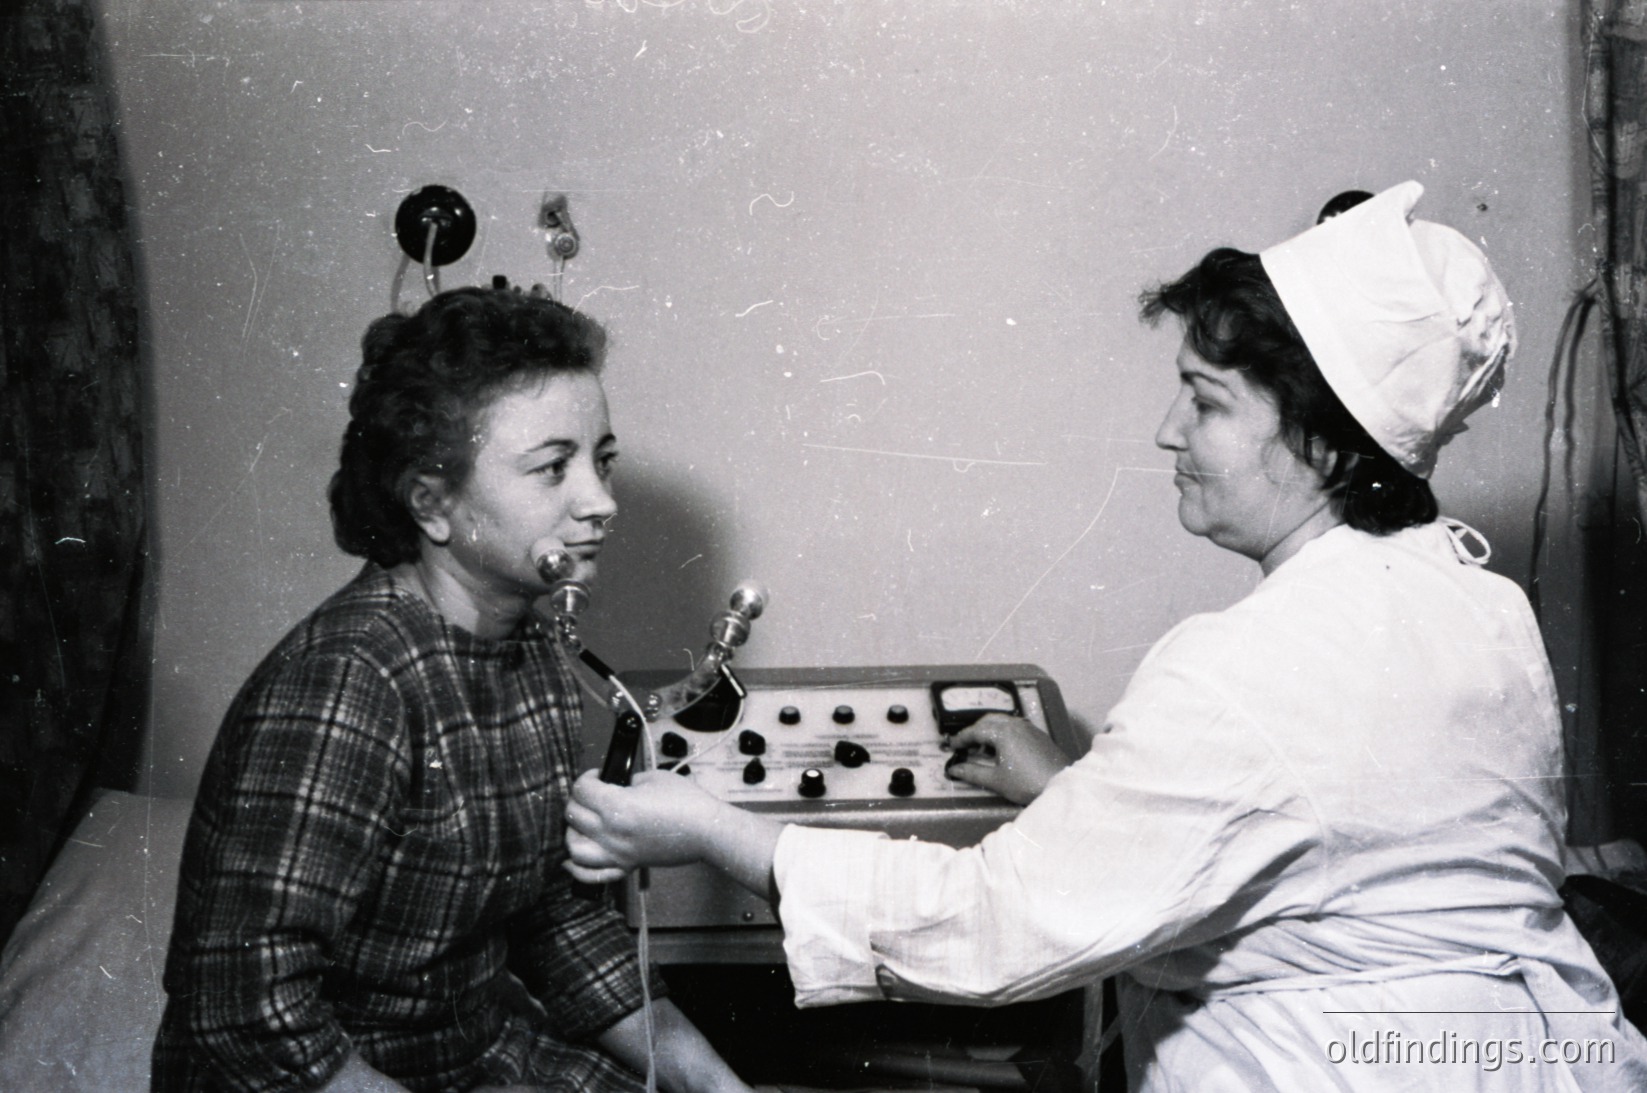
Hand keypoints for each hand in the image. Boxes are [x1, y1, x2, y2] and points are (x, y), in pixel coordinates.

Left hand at [565, 769, 726, 881]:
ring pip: (574, 847)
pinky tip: (572, 862)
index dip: (587, 777)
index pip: (582, 790)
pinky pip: (593, 874)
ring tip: (582, 822)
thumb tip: (618, 785)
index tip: (597, 775)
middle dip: (578, 799)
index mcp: (617, 806)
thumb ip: (629, 781)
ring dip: (572, 832)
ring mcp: (618, 852)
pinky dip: (577, 869)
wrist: (707, 830)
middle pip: (573, 815)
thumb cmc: (688, 804)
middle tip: (591, 793)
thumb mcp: (654, 778)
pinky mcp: (627, 865)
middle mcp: (612, 832)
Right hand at [945, 714, 1070, 804]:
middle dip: (974, 731)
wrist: (1060, 784)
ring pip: (1002, 721)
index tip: (952, 746)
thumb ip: (972, 773)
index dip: (961, 738)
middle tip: (965, 745)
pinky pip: (1014, 726)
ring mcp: (1028, 728)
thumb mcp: (996, 780)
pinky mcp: (1038, 734)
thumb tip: (955, 769)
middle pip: (988, 721)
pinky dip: (1002, 732)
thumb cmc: (1027, 782)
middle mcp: (1015, 725)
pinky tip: (1002, 749)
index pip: (976, 730)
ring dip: (989, 730)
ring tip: (982, 748)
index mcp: (1003, 732)